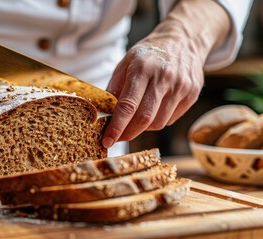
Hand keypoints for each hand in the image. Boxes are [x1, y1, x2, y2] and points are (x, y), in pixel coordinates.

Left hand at [101, 0, 230, 147]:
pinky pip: (170, 119)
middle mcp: (164, 78)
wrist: (184, 40)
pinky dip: (157, 121)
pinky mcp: (191, 95)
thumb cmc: (149, 53)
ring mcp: (181, 87)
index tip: (107, 140)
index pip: (128, 105)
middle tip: (117, 138)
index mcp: (143, 68)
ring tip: (134, 120)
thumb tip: (105, 114)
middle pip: (144, 118)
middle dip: (127, 133)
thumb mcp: (126, 62)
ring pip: (158, 123)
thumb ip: (115, 88)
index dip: (116, 127)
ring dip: (142, 128)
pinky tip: (152, 110)